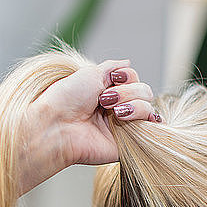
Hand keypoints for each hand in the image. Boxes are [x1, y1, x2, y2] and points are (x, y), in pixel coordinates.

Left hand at [20, 60, 157, 193]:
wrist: (57, 125)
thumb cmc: (67, 99)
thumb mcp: (91, 73)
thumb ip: (113, 67)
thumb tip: (127, 63)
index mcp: (107, 93)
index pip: (134, 80)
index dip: (127, 77)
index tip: (112, 79)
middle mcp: (117, 109)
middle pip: (145, 92)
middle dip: (128, 91)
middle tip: (104, 100)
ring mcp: (123, 127)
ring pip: (149, 107)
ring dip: (132, 104)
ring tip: (112, 112)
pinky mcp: (127, 143)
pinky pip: (149, 127)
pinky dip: (143, 116)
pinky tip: (124, 117)